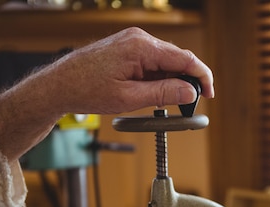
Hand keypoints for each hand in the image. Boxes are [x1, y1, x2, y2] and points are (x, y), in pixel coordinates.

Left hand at [0, 27, 213, 160]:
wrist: (59, 85)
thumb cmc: (87, 90)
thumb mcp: (130, 98)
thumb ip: (164, 93)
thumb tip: (190, 91)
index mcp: (142, 47)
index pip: (185, 59)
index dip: (202, 77)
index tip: (209, 94)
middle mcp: (139, 38)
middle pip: (178, 58)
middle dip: (188, 81)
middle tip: (190, 104)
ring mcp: (133, 41)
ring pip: (166, 61)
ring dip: (172, 81)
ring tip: (166, 103)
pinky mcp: (128, 48)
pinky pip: (153, 61)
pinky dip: (159, 77)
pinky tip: (153, 93)